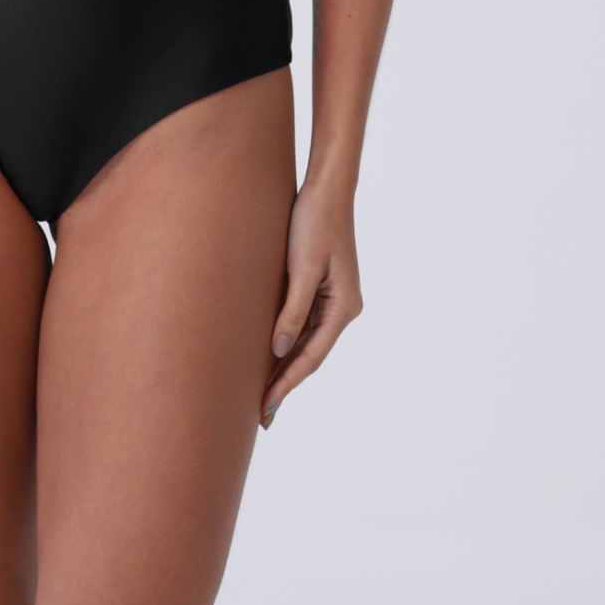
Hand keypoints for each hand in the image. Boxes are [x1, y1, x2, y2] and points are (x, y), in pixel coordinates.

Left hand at [260, 179, 362, 426]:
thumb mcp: (303, 266)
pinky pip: (302, 325)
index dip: (287, 383)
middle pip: (309, 355)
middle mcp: (342, 309)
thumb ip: (292, 309)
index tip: (266, 407)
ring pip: (304, 342)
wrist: (326, 188)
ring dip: (284, 366)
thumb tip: (277, 350)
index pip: (311, 357)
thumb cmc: (314, 222)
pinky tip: (269, 355)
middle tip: (260, 416)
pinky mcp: (320, 288)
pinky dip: (285, 342)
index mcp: (343, 307)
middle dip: (285, 384)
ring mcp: (333, 300)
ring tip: (261, 394)